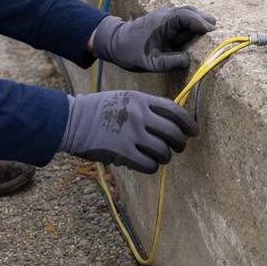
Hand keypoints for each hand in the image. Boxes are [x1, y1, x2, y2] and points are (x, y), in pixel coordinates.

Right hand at [60, 90, 197, 173]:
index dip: (188, 123)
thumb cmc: (99, 109)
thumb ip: (146, 107)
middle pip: (174, 133)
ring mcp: (131, 134)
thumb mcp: (125, 98)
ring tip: (159, 156)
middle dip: (180, 143)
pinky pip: (149, 165)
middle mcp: (139, 116)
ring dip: (165, 157)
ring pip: (164, 151)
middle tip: (178, 147)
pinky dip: (151, 167)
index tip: (193, 131)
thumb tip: (170, 121)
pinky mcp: (123, 152)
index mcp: (141, 100)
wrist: (72, 120)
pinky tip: (146, 164)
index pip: (175, 110)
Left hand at [90, 5, 215, 71]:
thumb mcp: (150, 62)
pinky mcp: (165, 22)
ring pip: (188, 15)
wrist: (114, 43)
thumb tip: (188, 60)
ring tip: (210, 35)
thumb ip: (169, 62)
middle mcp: (166, 14)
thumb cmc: (130, 52)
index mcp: (162, 21)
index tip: (213, 31)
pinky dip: (191, 26)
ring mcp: (165, 16)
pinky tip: (197, 37)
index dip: (201, 23)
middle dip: (204, 21)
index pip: (187, 16)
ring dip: (198, 23)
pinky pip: (183, 21)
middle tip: (216, 32)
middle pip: (191, 12)